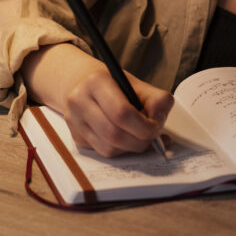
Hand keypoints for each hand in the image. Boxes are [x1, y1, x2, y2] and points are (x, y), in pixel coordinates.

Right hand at [21, 43, 173, 157]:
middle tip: (153, 135)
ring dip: (131, 147)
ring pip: (109, 149)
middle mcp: (79, 102)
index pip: (122, 113)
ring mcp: (74, 122)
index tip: (157, 126)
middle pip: (115, 135)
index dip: (145, 126)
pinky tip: (126, 138)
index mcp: (95, 82)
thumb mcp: (135, 84)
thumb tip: (160, 118)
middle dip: (141, 141)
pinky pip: (104, 153)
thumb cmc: (114, 85)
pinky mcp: (76, 138)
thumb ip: (155, 98)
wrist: (83, 83)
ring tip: (140, 136)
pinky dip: (121, 149)